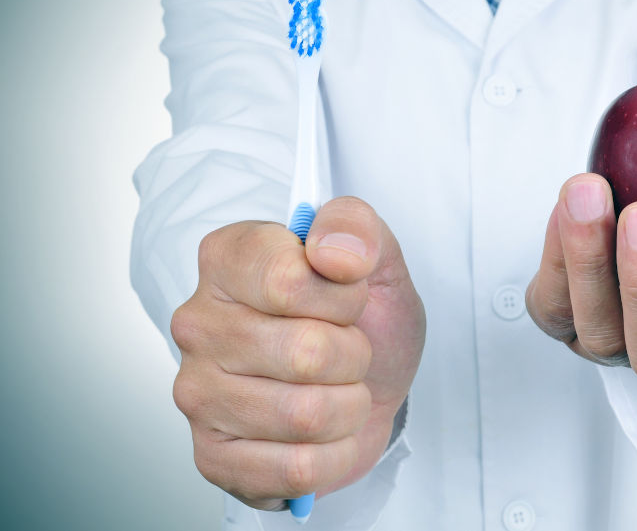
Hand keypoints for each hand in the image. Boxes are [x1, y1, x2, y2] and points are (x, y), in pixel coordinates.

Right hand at [170, 197, 424, 510]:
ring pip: (304, 415)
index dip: (343, 296)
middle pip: (305, 353)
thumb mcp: (377, 258)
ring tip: (338, 389)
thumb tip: (333, 251)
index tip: (349, 296)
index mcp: (228, 260)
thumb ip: (356, 228)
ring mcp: (197, 394)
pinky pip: (295, 469)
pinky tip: (326, 434)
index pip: (287, 280)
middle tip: (347, 349)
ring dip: (348, 407)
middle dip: (354, 356)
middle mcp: (198, 324)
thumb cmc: (366, 318)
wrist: (373, 382)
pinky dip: (334, 455)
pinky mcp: (213, 457)